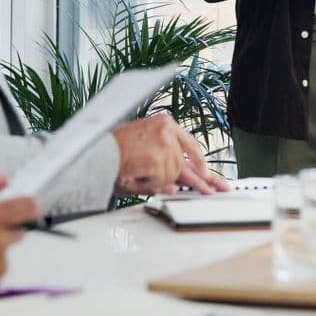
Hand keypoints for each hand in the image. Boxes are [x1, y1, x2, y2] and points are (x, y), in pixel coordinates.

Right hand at [111, 113, 227, 195]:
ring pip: (174, 176)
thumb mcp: (139, 156)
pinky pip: (162, 182)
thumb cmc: (110, 152)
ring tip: (136, 173)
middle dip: (201, 181)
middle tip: (221, 189)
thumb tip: (175, 189)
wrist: (95, 152)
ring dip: (156, 181)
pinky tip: (135, 174)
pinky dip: (148, 184)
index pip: (190, 147)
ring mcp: (166, 143)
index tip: (210, 176)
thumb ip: (160, 171)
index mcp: (164, 126)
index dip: (201, 165)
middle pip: (190, 163)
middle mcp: (168, 130)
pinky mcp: (160, 157)